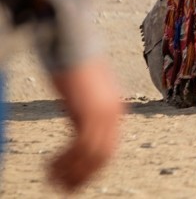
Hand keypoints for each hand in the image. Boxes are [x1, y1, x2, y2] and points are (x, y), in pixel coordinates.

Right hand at [48, 59, 123, 191]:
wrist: (74, 42)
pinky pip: (81, 149)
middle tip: (63, 187)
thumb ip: (88, 108)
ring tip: (50, 178)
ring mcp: (104, 113)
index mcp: (116, 109)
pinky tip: (48, 164)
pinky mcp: (90, 112)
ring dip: (70, 171)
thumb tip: (81, 123)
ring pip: (93, 157)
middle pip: (104, 156)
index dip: (93, 167)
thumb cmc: (75, 64)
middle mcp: (115, 113)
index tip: (76, 179)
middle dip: (83, 175)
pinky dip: (65, 161)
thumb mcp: (87, 91)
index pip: (110, 148)